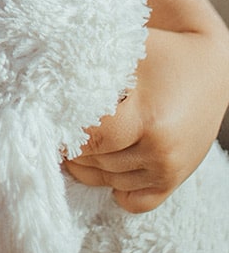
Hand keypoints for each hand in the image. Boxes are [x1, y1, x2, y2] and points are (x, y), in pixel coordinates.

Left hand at [64, 26, 228, 211]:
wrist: (210, 71)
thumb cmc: (161, 54)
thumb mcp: (126, 50)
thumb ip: (89, 65)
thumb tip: (43, 79)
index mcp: (149, 118)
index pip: (94, 138)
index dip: (68, 128)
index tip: (50, 113)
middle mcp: (161, 152)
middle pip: (97, 161)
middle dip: (72, 145)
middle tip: (53, 126)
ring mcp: (168, 172)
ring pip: (108, 181)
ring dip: (87, 164)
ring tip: (73, 139)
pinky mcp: (172, 183)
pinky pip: (132, 202)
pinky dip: (113, 187)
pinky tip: (101, 163)